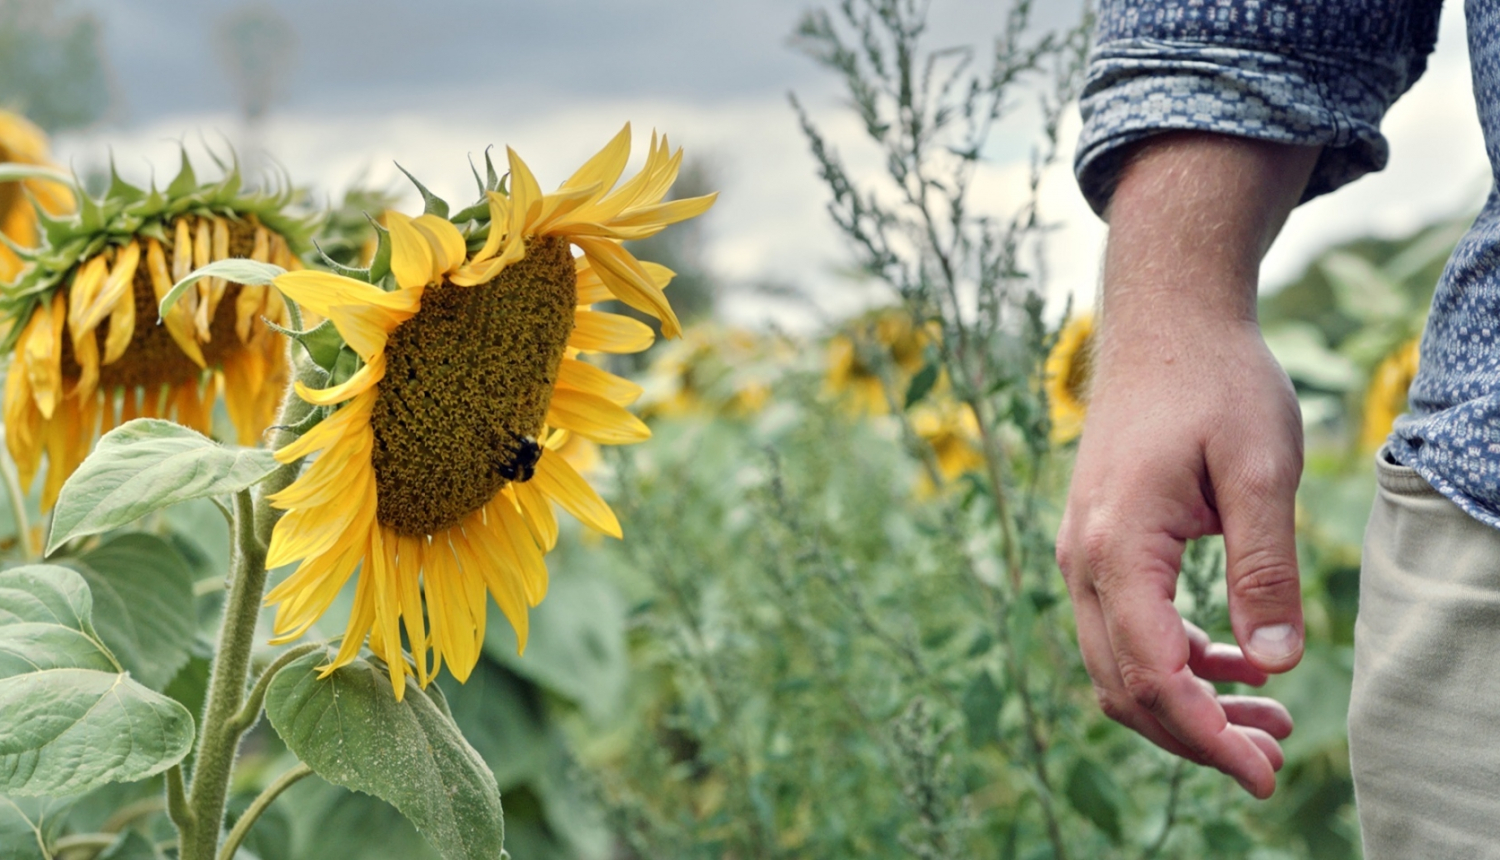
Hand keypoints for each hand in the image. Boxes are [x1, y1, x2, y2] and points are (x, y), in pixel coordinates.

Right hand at [1057, 315, 1303, 797]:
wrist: (1162, 320)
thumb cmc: (1215, 381)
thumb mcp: (1261, 470)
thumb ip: (1264, 569)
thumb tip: (1274, 662)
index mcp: (1117, 546)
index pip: (1153, 674)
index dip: (1206, 736)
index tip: (1264, 773)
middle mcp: (1082, 559)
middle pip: (1124, 686)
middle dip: (1196, 736)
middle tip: (1272, 759)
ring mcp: (1080, 553)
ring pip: (1116, 664)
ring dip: (1183, 704)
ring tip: (1265, 719)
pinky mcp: (1095, 544)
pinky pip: (1119, 628)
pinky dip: (1169, 662)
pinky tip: (1230, 660)